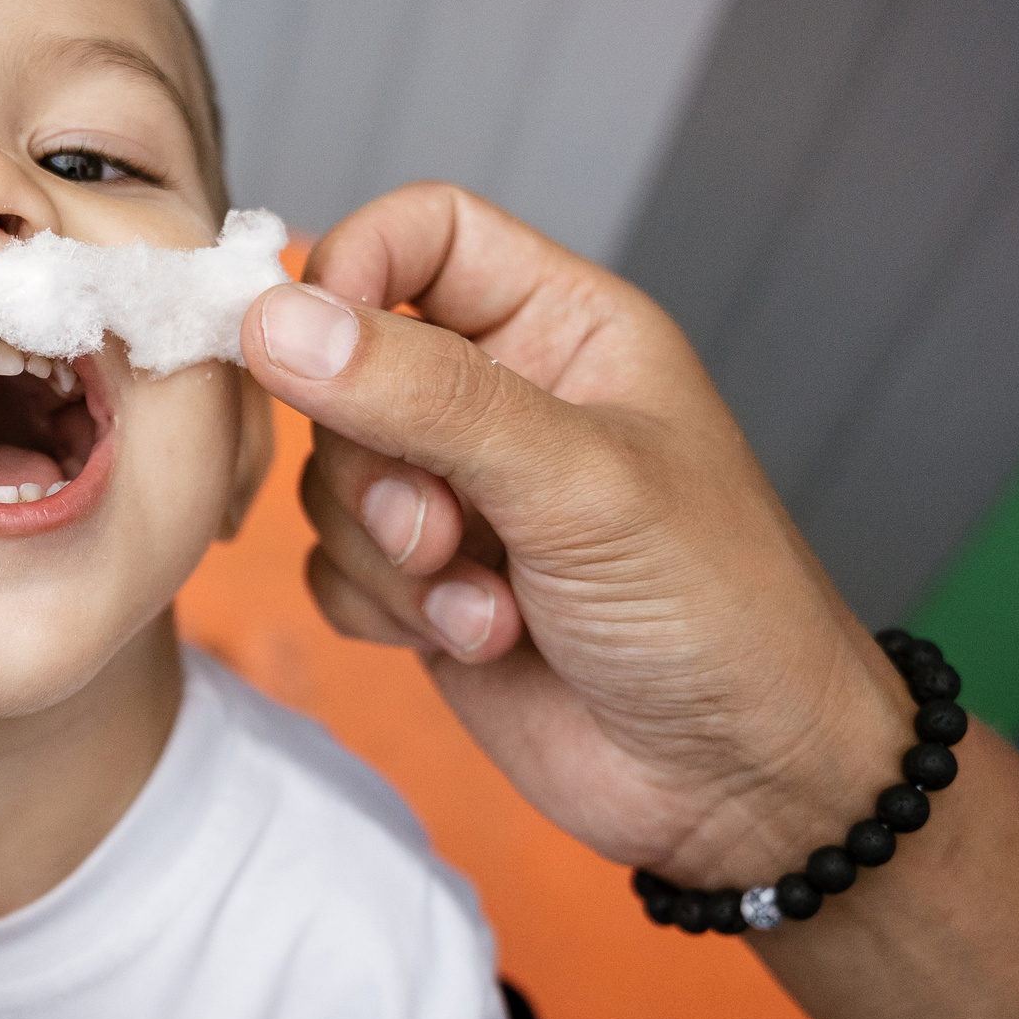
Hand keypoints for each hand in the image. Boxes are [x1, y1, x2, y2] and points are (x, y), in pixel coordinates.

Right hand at [241, 183, 903, 886]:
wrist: (742, 784)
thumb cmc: (718, 609)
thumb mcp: (577, 480)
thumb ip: (425, 396)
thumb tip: (275, 322)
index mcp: (563, 327)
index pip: (420, 234)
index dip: (351, 272)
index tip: (311, 348)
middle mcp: (504, 401)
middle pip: (348, 370)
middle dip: (376, 466)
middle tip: (445, 531)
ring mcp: (461, 499)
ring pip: (332, 481)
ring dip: (390, 556)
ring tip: (488, 607)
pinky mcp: (427, 591)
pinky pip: (334, 569)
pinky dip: (384, 610)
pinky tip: (477, 643)